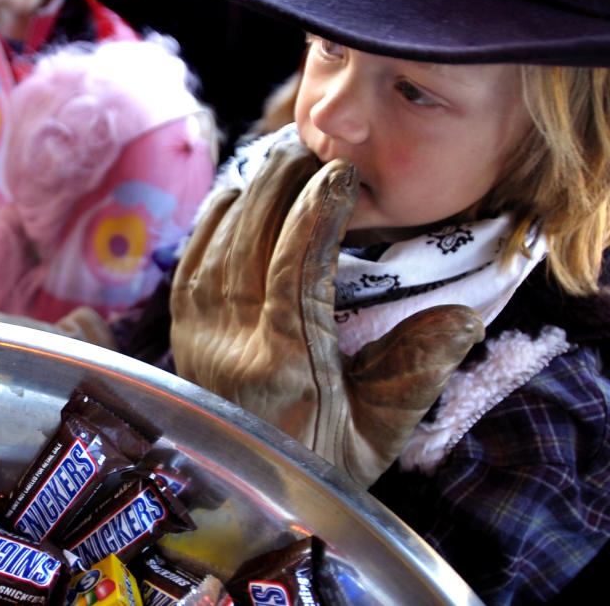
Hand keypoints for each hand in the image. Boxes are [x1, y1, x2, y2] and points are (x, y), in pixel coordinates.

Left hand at [170, 140, 483, 486]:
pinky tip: (232, 195)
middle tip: (308, 145)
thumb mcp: (381, 432)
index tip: (341, 173)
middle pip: (249, 245)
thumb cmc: (324, 464)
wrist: (250, 498)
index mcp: (285, 367)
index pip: (297, 272)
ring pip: (215, 248)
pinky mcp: (181, 336)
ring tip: (277, 158)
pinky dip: (208, 224)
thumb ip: (417, 372)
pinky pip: (188, 266)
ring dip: (246, 195)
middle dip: (279, 186)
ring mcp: (198, 340)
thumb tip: (461, 316)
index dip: (317, 215)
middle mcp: (231, 346)